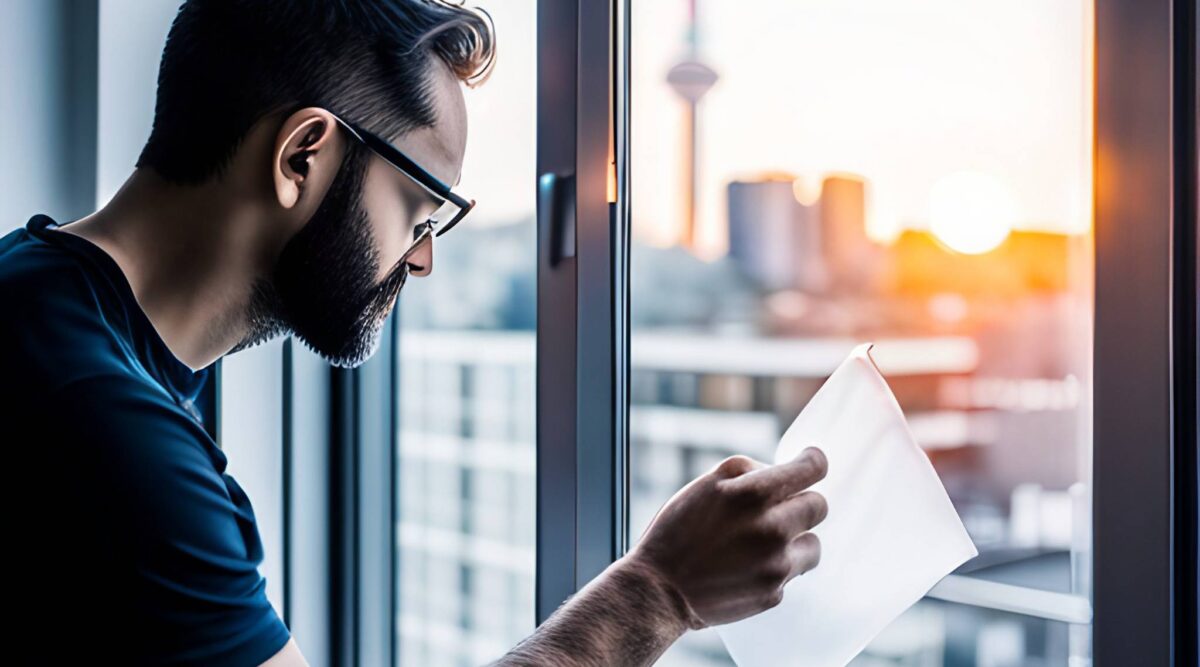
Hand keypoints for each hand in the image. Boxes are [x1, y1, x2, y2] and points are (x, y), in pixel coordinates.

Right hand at [623, 447, 828, 628]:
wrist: (659, 590)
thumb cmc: (678, 531)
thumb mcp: (706, 483)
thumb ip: (750, 471)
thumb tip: (783, 473)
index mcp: (754, 494)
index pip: (813, 469)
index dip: (813, 463)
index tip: (809, 465)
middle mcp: (772, 529)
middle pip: (819, 506)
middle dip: (800, 504)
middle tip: (776, 511)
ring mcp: (775, 565)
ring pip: (813, 544)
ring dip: (794, 541)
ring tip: (761, 545)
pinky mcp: (773, 594)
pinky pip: (792, 574)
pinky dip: (776, 569)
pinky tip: (747, 568)